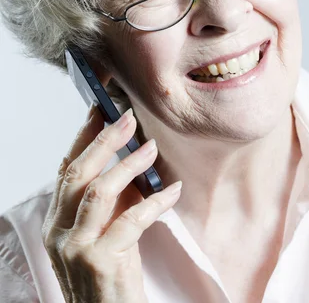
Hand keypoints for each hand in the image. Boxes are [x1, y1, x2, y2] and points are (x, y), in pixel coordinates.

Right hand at [42, 105, 181, 302]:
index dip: (83, 137)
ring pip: (100, 191)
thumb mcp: (101, 233)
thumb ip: (110, 202)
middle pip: (79, 173)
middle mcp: (59, 232)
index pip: (66, 170)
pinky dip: (156, 200)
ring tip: (151, 147)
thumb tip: (133, 158)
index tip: (100, 110)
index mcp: (56, 222)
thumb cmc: (109, 277)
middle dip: (104, 140)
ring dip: (129, 164)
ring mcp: (77, 247)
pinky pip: (133, 219)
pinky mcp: (101, 261)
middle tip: (127, 118)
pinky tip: (173, 190)